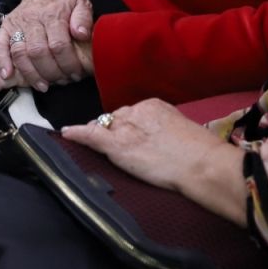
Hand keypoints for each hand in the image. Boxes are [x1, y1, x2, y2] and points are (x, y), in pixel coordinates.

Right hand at [0, 0, 94, 95]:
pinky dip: (1, 62)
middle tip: (61, 81)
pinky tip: (7, 76)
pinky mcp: (6, 27)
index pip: (59, 44)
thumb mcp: (81, 3)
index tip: (75, 74)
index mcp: (53, 14)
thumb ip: (84, 19)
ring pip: (19, 53)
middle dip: (51, 72)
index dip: (67, 63)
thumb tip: (82, 34)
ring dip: (30, 73)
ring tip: (43, 85)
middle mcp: (32, 19)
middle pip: (38, 52)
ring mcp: (17, 23)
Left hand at [61, 100, 239, 201]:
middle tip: (124, 150)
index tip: (131, 138)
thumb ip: (163, 129)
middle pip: (115, 118)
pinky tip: (66, 134)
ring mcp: (125, 127)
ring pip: (103, 127)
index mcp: (155, 105)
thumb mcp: (181, 131)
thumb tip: (155, 137)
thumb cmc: (199, 153)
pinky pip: (91, 136)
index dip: (128, 127)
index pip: (131, 113)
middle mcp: (137, 111)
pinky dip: (76, 134)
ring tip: (98, 147)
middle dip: (115, 131)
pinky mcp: (117, 145)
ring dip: (100, 135)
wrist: (201, 163)